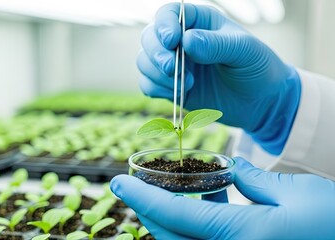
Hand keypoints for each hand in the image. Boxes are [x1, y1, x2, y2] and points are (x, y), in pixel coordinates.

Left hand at [111, 157, 334, 238]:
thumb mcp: (296, 192)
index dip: (141, 197)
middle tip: (133, 187)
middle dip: (147, 210)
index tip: (117, 182)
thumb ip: (254, 180)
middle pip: (170, 235)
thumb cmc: (334, 222)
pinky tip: (204, 200)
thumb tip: (230, 169)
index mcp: (241, 235)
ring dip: (166, 218)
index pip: (174, 216)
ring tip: (163, 190)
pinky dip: (193, 224)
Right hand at [137, 3, 300, 154]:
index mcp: (200, 22)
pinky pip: (147, 84)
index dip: (164, 25)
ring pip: (144, 61)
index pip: (169, 14)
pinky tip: (180, 94)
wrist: (261, 103)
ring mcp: (174, 64)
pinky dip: (156, 89)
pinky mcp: (170, 86)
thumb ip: (216, 44)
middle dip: (156, 54)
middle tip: (171, 68)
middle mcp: (181, 40)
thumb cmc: (257, 69)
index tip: (172, 41)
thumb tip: (187, 41)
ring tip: (187, 84)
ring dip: (156, 74)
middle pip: (150, 37)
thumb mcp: (245, 51)